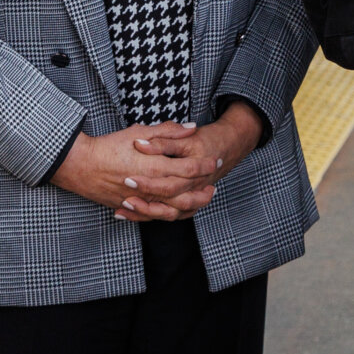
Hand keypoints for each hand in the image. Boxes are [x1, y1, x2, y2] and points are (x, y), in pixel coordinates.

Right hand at [50, 124, 221, 220]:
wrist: (80, 165)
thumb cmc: (109, 146)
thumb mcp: (140, 132)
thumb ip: (168, 131)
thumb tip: (191, 128)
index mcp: (154, 166)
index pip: (189, 169)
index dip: (205, 166)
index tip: (214, 162)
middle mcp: (150, 186)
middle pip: (186, 194)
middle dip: (203, 190)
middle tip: (214, 185)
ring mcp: (140, 200)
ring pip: (172, 210)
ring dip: (190, 206)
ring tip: (201, 200)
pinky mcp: (130, 208)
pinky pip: (154, 217)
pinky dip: (169, 215)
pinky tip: (177, 210)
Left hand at [122, 104, 266, 217]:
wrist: (230, 148)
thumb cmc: (208, 140)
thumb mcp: (187, 137)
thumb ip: (166, 137)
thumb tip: (140, 143)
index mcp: (193, 172)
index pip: (170, 183)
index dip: (148, 183)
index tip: (127, 178)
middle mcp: (193, 188)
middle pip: (168, 202)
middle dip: (144, 200)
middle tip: (124, 193)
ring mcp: (190, 197)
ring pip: (169, 214)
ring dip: (145, 212)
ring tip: (123, 205)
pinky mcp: (185, 203)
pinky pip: (167, 215)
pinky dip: (146, 216)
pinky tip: (125, 213)